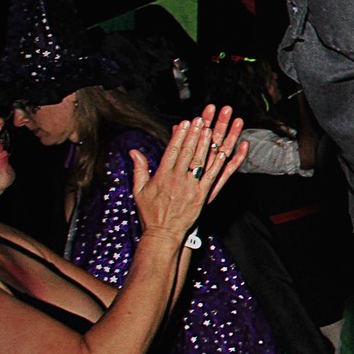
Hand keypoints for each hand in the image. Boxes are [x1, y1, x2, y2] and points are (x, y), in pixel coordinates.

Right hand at [128, 106, 247, 242]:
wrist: (164, 233)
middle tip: (200, 120)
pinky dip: (216, 165)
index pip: (171, 151)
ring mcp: (190, 187)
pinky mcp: (201, 196)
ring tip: (210, 129)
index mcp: (162, 176)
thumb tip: (133, 151)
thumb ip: (139, 169)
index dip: (180, 135)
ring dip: (205, 145)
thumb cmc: (151, 213)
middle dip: (193, 135)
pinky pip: (210, 178)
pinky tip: (221, 153)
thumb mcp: (139, 190)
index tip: (185, 122)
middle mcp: (176, 180)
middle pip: (186, 153)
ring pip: (199, 162)